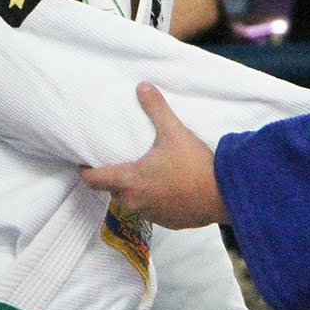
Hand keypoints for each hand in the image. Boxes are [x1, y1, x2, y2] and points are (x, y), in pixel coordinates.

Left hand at [80, 82, 226, 228]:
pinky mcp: (168, 223)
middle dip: (115, 178)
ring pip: (134, 202)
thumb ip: (156, 109)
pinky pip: (153, 211)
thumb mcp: (174, 132)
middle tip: (122, 161)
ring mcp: (152, 215)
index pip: (93, 181)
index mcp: (130, 180)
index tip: (85, 163)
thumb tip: (142, 86)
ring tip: (148, 173)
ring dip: (137, 190)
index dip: (85, 172)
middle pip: (113, 191)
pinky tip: (169, 187)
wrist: (225, 195)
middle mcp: (135, 202)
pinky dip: (156, 200)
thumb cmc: (195, 165)